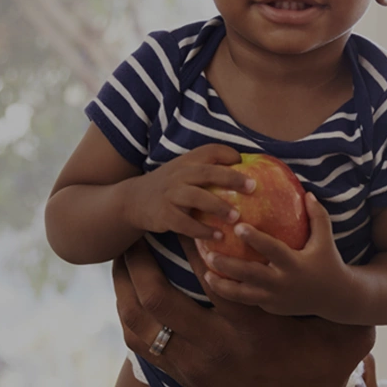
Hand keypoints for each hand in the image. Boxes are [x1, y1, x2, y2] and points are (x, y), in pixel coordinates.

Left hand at [112, 241, 374, 386]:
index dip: (190, 242)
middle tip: (134, 236)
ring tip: (121, 264)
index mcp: (250, 325)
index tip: (179, 217)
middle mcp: (214, 343)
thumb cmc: (319, 382)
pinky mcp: (184, 381)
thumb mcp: (345, 341)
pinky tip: (126, 301)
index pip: (212, 273)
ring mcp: (194, 365)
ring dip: (125, 292)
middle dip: (139, 264)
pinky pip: (144, 349)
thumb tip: (369, 271)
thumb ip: (351, 306)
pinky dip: (130, 321)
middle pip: (159, 297)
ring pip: (142, 324)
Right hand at [120, 144, 252, 243]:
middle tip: (253, 187)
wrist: (133, 200)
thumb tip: (249, 176)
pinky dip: (202, 230)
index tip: (245, 162)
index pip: (210, 150)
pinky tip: (218, 236)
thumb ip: (208, 171)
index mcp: (188, 161)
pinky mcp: (164, 214)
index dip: (229, 154)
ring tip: (237, 217)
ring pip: (196, 197)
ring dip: (218, 206)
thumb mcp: (184, 171)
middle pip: (207, 172)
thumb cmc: (170, 187)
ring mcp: (170, 194)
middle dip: (231, 178)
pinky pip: (185, 223)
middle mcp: (179, 174)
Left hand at [197, 191, 352, 317]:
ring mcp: (275, 298)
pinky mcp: (270, 307)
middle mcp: (283, 283)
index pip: (272, 250)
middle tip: (209, 253)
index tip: (237, 226)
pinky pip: (246, 300)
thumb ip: (318, 215)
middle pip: (250, 274)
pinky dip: (230, 292)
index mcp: (295, 264)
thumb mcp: (326, 239)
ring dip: (222, 285)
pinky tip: (214, 282)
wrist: (335, 298)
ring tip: (206, 272)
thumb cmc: (328, 262)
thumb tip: (307, 192)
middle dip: (228, 265)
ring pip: (243, 295)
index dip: (255, 239)